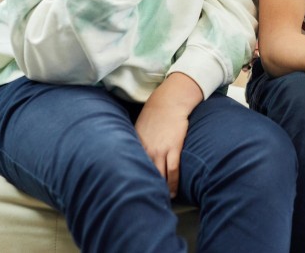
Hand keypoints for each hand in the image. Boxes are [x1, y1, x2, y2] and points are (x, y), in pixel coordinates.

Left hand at [134, 73, 202, 197]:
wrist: (169, 102)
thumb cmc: (154, 115)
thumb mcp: (138, 129)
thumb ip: (135, 145)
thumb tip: (131, 158)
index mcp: (135, 146)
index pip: (131, 170)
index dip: (133, 184)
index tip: (133, 195)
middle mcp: (146, 150)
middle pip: (144, 176)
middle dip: (146, 190)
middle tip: (148, 202)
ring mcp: (160, 150)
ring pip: (160, 176)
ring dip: (162, 190)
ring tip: (163, 200)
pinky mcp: (174, 147)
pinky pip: (173, 170)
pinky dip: (173, 183)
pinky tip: (174, 190)